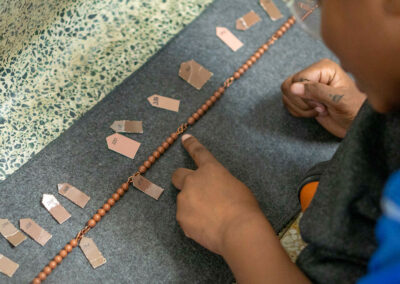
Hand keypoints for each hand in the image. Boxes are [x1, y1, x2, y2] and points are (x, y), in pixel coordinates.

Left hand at [172, 134, 263, 254]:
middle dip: (181, 179)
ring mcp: (184, 199)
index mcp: (210, 170)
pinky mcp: (181, 217)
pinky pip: (185, 218)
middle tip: (190, 189)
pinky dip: (193, 222)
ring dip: (192, 206)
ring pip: (184, 201)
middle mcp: (193, 181)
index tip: (184, 138)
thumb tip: (213, 192)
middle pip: (177, 175)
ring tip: (210, 219)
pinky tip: (207, 229)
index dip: (191, 144)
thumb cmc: (244, 207)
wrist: (239, 230)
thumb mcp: (235, 187)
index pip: (198, 152)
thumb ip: (219, 184)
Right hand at [281, 59, 365, 137]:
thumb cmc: (353, 109)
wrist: (355, 124)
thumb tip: (292, 87)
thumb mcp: (338, 100)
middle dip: (302, 102)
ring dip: (300, 108)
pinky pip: (288, 103)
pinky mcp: (303, 97)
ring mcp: (307, 85)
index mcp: (323, 68)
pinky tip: (313, 113)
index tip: (322, 104)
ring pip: (287, 95)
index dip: (306, 95)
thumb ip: (316, 91)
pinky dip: (298, 112)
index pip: (298, 79)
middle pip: (289, 86)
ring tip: (319, 110)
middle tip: (320, 108)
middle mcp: (313, 74)